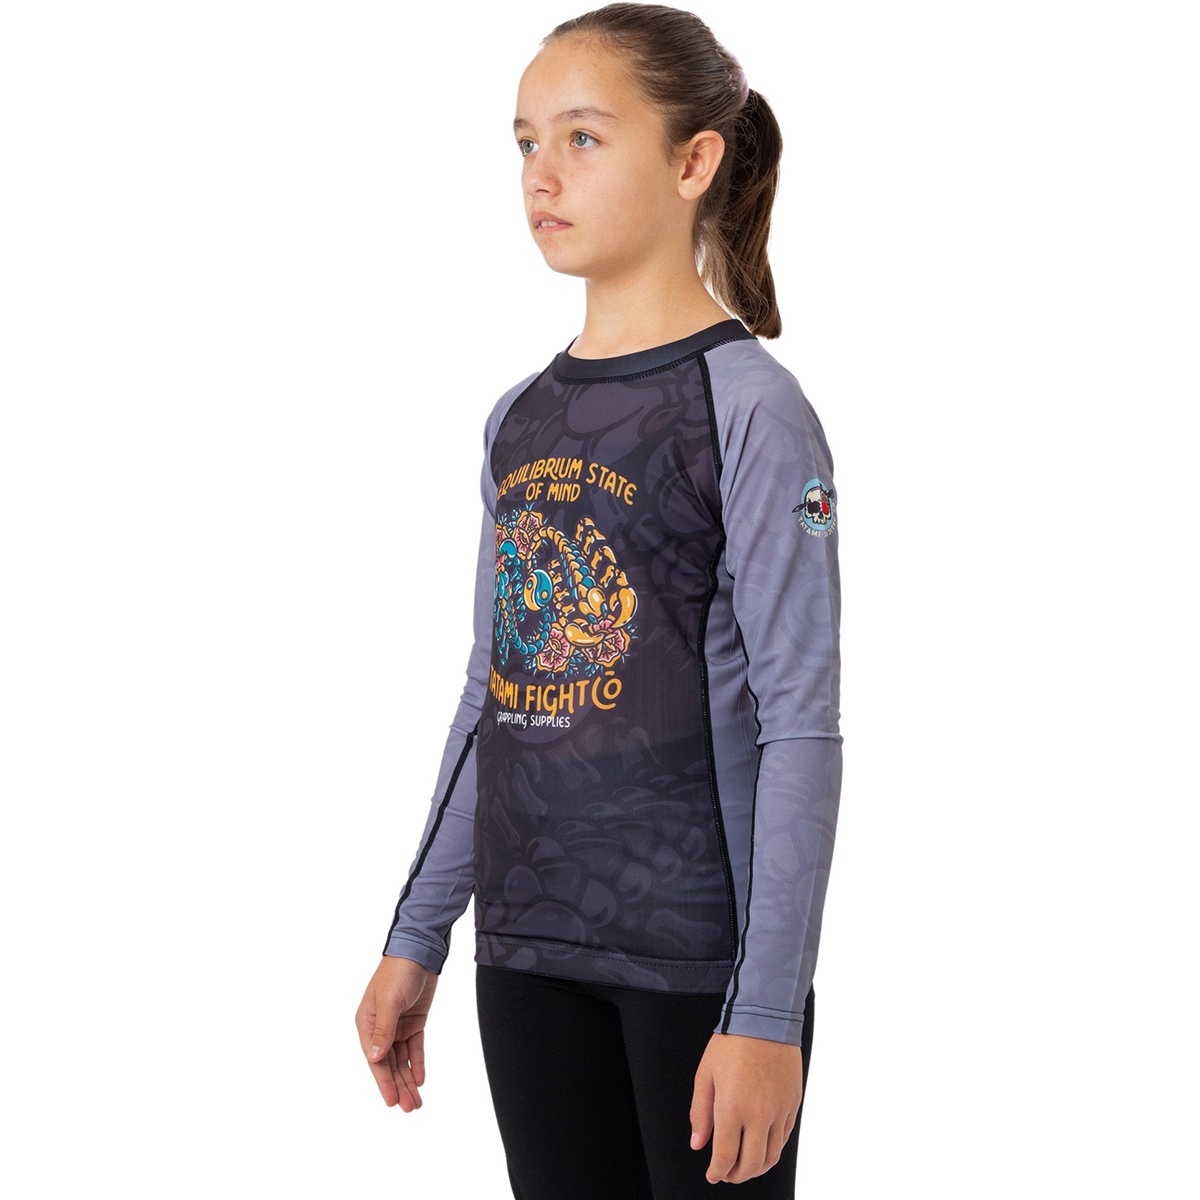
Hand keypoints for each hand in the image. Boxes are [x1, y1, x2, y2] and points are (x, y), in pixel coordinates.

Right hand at [356, 955, 438, 1110]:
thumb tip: (374, 1058)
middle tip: (410, 1108)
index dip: (383, 1082)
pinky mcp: (414, 1021)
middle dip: (398, 1086)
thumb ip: (383, 1029)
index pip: (375, 1059)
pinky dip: (417, 1063)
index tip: (392, 1101)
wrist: (420, 950)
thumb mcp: (389, 1001)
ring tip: (417, 1102)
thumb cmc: (398, 972)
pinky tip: (421, 1079)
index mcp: (366, 1023)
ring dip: (408, 1079)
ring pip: (402, 1059)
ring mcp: (397, 1025)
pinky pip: (414, 1047)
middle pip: (388, 1063)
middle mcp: (380, 1027)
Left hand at [689, 1032, 803, 1183]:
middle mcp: (758, 1114)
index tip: (712, 1174)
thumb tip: (698, 1145)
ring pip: (771, 1157)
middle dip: (736, 1175)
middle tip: (727, 1174)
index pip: (725, 1156)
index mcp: (731, 1108)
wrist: (765, 1018)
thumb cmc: (730, 1043)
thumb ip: (700, 1113)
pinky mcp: (793, 1104)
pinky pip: (784, 1139)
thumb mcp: (705, 1074)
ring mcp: (779, 1110)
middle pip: (751, 1165)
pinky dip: (771, 1150)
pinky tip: (760, 1146)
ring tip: (744, 1166)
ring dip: (756, 1168)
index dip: (717, 1171)